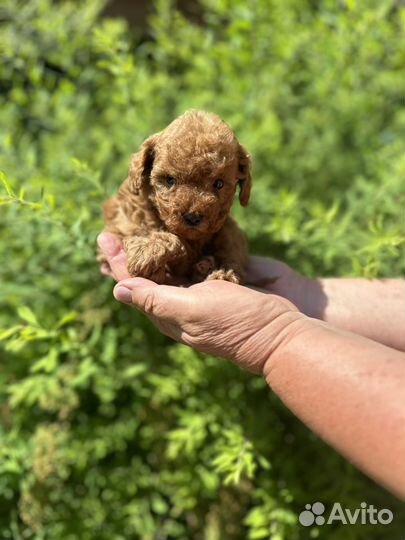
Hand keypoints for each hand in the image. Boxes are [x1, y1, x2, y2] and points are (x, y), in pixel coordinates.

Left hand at [97, 232, 306, 374]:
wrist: (279, 333)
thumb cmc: (237, 322)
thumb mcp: (193, 309)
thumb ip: (155, 299)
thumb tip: (118, 290)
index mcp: (167, 312)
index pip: (132, 285)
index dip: (117, 261)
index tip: (104, 235)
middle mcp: (179, 305)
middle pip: (146, 276)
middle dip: (130, 253)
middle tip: (117, 228)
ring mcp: (199, 296)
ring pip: (168, 270)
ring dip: (153, 250)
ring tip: (141, 227)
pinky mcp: (217, 287)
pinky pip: (192, 266)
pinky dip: (181, 251)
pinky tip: (179, 237)